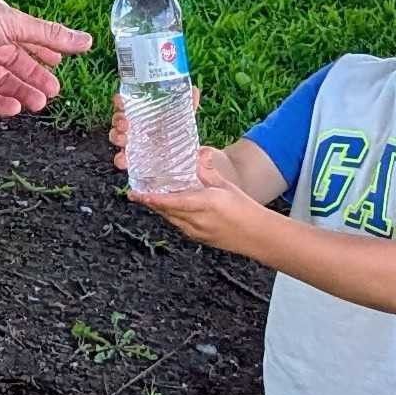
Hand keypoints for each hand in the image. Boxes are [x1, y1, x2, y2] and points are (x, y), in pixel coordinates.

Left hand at [0, 0, 91, 115]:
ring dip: (20, 92)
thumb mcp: (15, 24)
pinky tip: (14, 108)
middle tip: (53, 92)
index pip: (26, 39)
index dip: (42, 52)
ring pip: (0, 82)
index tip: (58, 63)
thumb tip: (85, 40)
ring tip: (38, 103)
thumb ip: (49, 35)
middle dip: (34, 77)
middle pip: (14, 64)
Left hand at [127, 159, 257, 248]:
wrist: (258, 236)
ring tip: (149, 198)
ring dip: (159, 209)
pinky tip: (169, 208)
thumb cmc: (246, 210)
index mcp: (205, 204)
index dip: (152, 199)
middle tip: (137, 192)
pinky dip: (171, 216)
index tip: (137, 194)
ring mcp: (196, 232)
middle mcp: (197, 220)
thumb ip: (208, 172)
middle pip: (166, 211)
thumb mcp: (226, 186)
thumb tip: (197, 156)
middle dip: (151, 202)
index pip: (172, 202)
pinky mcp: (198, 238)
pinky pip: (178, 225)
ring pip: (171, 219)